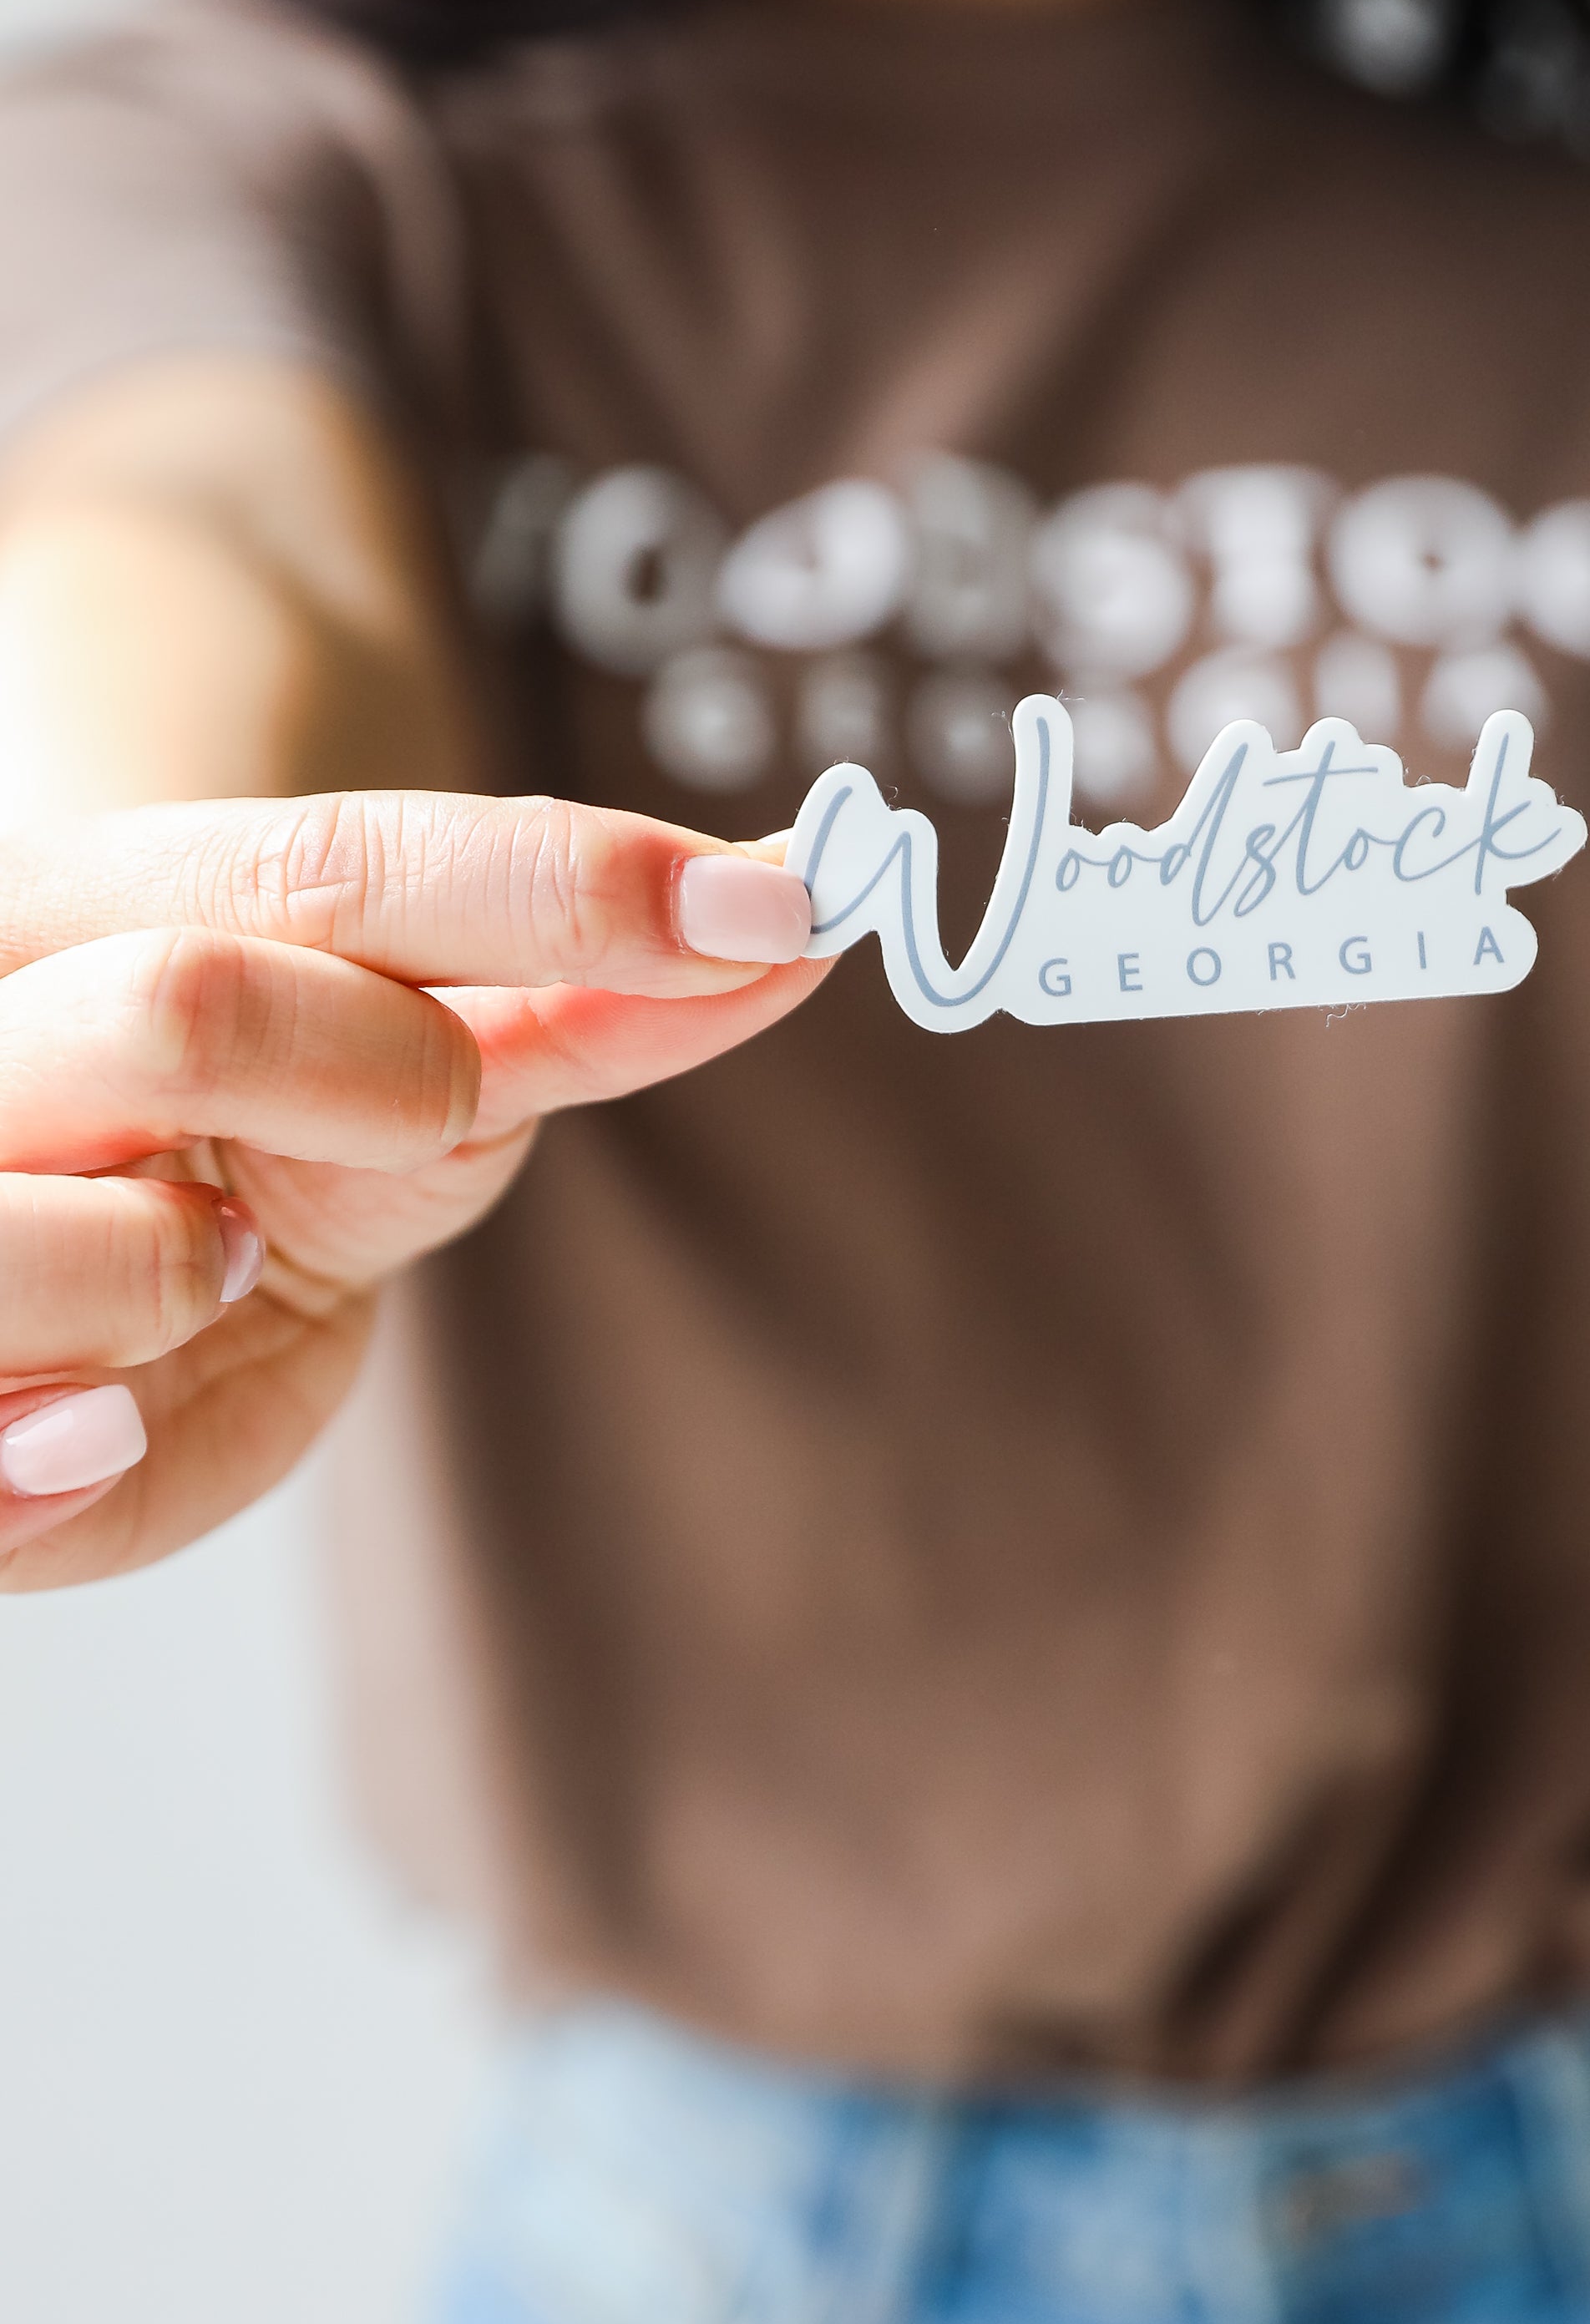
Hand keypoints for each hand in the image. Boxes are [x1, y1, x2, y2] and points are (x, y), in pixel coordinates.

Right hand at [0, 784, 826, 1587]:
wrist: (48, 1254)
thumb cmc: (245, 1141)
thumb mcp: (408, 1065)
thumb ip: (568, 1003)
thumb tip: (781, 923)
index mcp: (83, 898)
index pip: (335, 867)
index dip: (562, 891)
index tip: (778, 916)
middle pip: (192, 1009)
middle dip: (362, 1091)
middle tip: (389, 1135)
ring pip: (102, 1240)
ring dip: (189, 1279)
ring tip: (197, 1266)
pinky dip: (58, 1456)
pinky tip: (105, 1433)